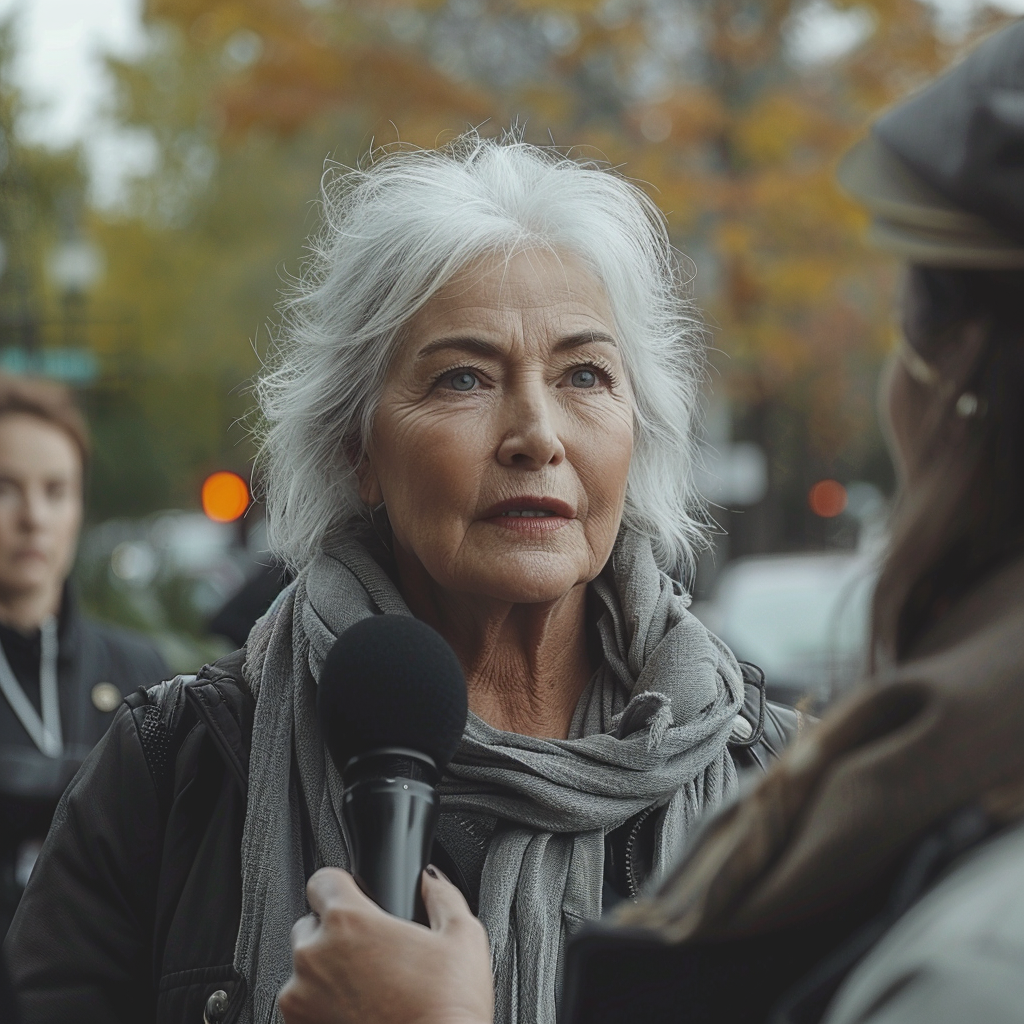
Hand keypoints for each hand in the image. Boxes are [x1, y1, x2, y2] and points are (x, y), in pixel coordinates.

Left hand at [278, 866, 493, 1023]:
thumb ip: (441, 894)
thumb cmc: (448, 1009)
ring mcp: (301, 999)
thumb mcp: (464, 935)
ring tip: (370, 987)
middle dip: (337, 932)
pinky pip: (304, 1005)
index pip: (322, 880)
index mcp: (348, 921)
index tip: (357, 896)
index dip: (344, 885)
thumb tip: (430, 880)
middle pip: (311, 923)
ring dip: (328, 971)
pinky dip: (324, 1005)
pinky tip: (360, 1011)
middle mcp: (314, 957)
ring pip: (305, 968)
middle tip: (373, 950)